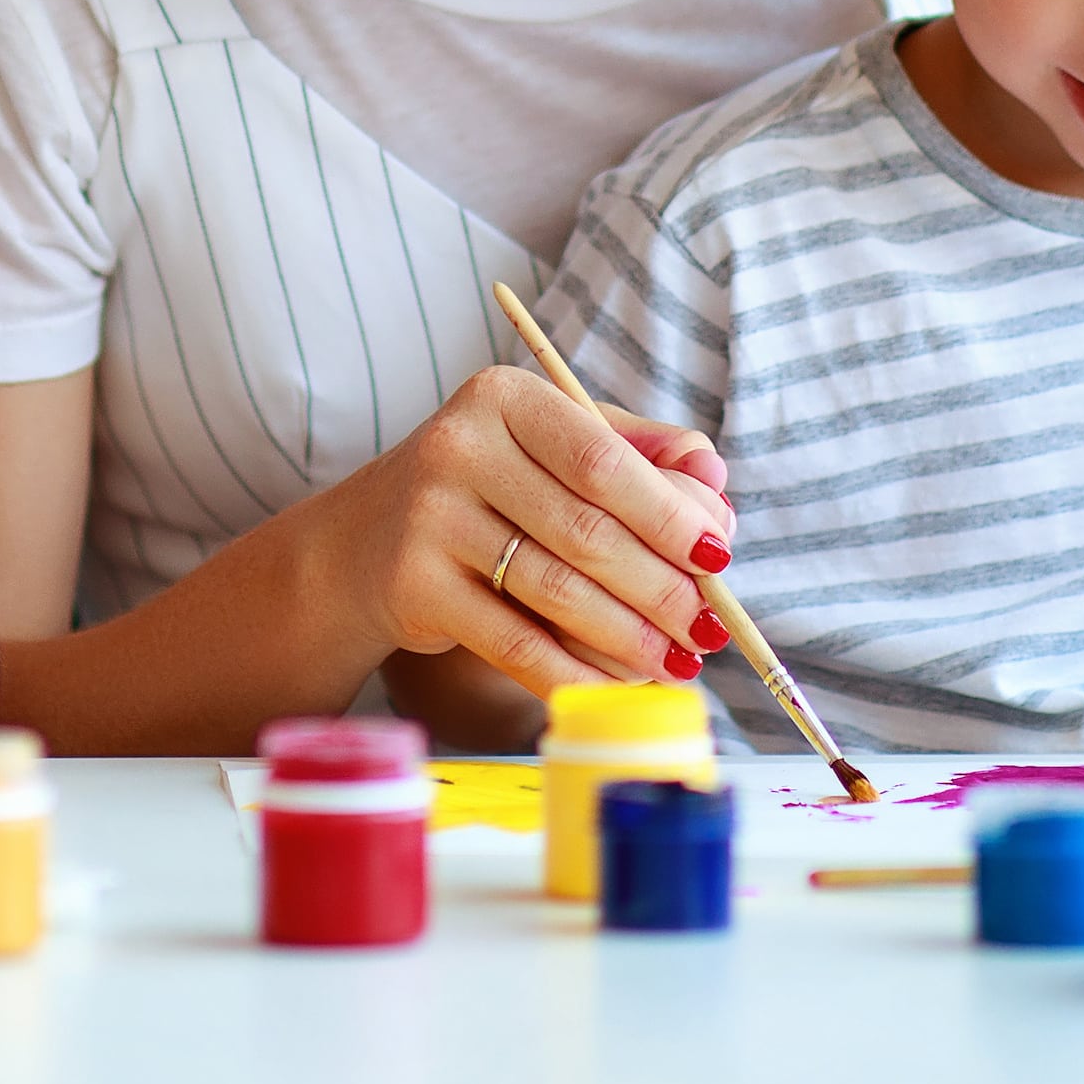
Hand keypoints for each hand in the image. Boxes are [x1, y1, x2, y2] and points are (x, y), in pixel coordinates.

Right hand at [304, 368, 734, 699]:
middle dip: (662, 588)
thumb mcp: (552, 447)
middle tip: (710, 627)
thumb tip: (714, 484)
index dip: (671, 515)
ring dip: (631, 638)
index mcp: (506, 398)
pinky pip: (515, 643)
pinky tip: (616, 685)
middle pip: (588, 530)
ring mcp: (430, 518)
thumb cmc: (488, 489)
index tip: (719, 557)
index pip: (604, 460)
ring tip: (678, 661)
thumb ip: (638, 452)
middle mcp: (459, 446)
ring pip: (557, 591)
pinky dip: (575, 672)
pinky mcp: (415, 586)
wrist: (364, 545)